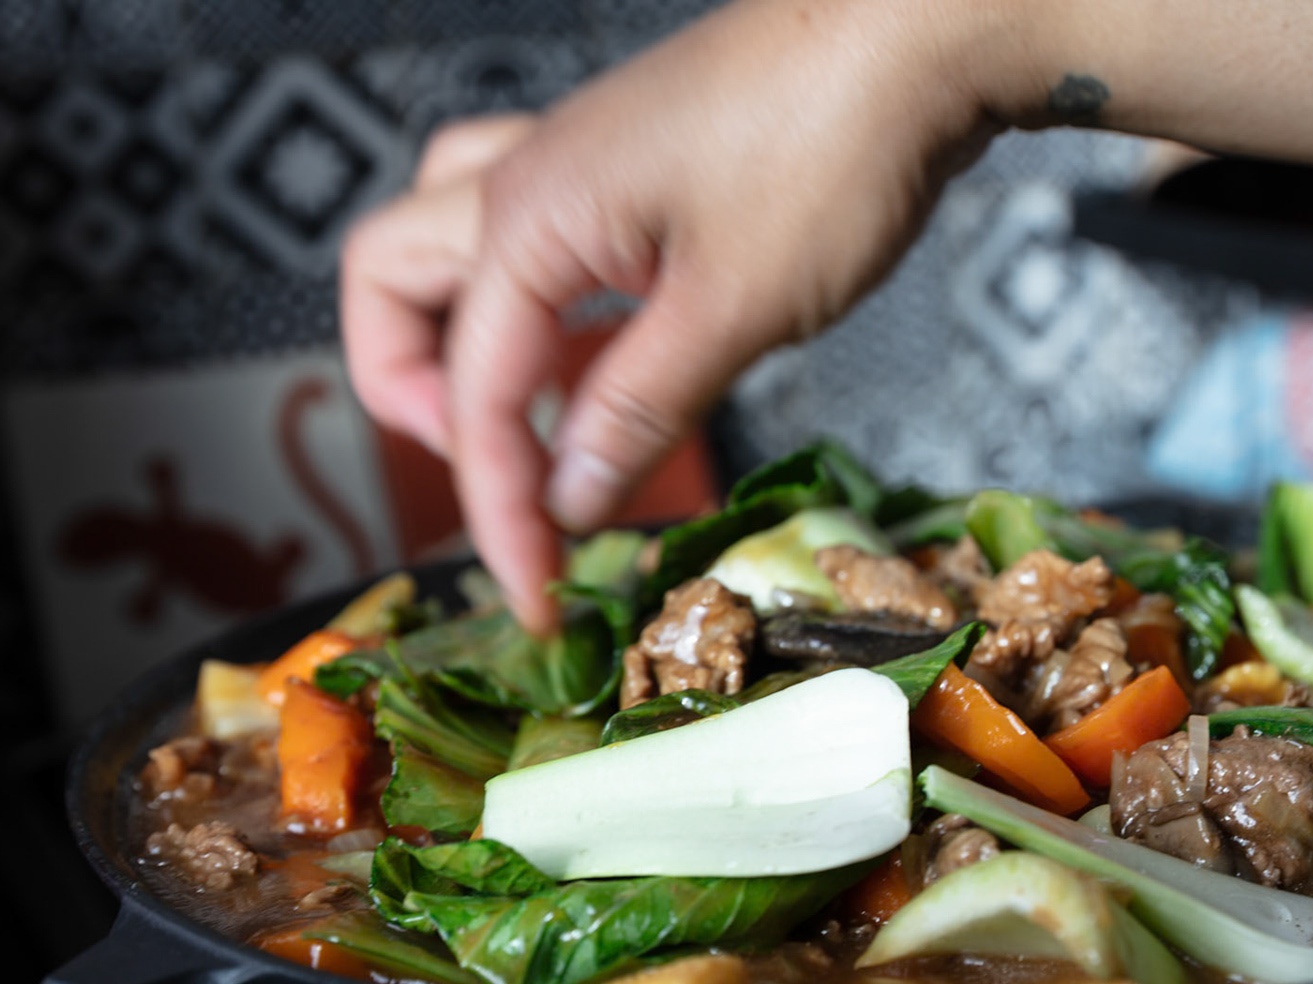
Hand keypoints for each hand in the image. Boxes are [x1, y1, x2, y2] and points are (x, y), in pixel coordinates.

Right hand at [341, 0, 999, 632]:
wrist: (919, 32)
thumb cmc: (831, 147)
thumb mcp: (732, 310)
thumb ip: (637, 412)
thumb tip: (568, 499)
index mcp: (527, 217)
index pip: (473, 394)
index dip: (499, 512)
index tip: (539, 598)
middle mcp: (525, 179)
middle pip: (392, 286)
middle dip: (415, 398)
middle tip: (501, 477)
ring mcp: (575, 164)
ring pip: (448, 247)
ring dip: (462, 341)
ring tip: (535, 426)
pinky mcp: (631, 169)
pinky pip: (534, 239)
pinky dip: (541, 312)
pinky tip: (605, 363)